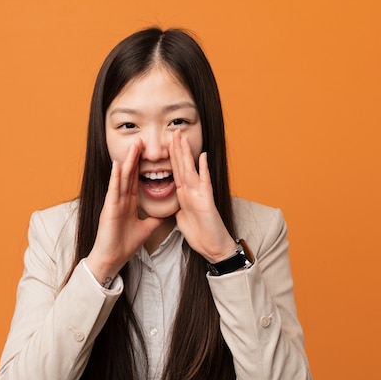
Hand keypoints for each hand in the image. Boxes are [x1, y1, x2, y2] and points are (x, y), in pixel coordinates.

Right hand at [86, 138, 162, 284]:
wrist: (112, 258)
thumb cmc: (124, 244)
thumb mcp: (145, 229)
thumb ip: (154, 219)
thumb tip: (165, 213)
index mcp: (128, 203)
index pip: (136, 180)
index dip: (142, 166)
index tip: (148, 153)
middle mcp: (120, 200)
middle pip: (130, 174)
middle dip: (135, 158)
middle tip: (140, 141)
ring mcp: (114, 203)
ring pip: (122, 178)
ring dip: (128, 162)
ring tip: (133, 146)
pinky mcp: (109, 209)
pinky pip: (113, 190)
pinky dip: (116, 178)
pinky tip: (118, 165)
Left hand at [169, 130, 236, 262]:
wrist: (214, 247)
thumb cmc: (201, 235)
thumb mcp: (183, 219)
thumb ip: (179, 208)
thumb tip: (173, 203)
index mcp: (184, 195)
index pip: (176, 172)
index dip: (171, 158)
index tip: (167, 144)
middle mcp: (192, 191)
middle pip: (182, 167)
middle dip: (177, 149)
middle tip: (173, 131)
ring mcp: (200, 194)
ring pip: (191, 170)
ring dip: (186, 153)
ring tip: (182, 137)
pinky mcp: (207, 201)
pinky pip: (205, 182)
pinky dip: (203, 169)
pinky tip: (203, 155)